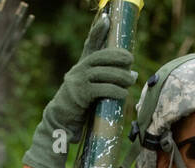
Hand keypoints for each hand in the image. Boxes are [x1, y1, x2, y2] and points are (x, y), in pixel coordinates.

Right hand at [21, 13, 134, 167]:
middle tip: (131, 60)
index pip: (90, 45)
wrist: (61, 122)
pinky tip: (123, 94)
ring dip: (121, 76)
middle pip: (101, 57)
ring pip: (104, 73)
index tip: (107, 18)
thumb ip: (109, 80)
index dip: (98, 31)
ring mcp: (78, 81)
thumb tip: (133, 74)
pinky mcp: (80, 95)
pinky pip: (102, 89)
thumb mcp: (93, 90)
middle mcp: (78, 70)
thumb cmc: (80, 107)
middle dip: (118, 56)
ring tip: (131, 80)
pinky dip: (116, 91)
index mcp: (81, 67)